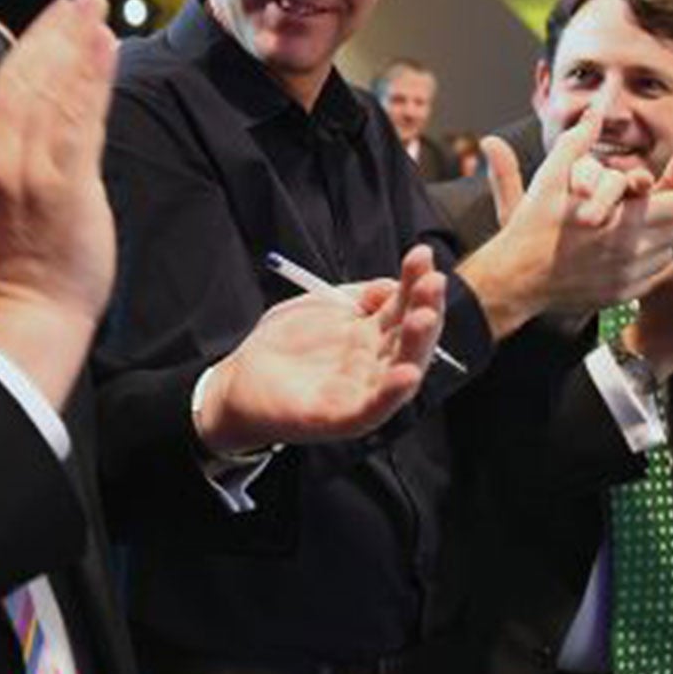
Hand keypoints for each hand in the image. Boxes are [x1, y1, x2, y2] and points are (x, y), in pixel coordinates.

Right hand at [0, 0, 117, 405]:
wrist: (31, 315)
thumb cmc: (23, 266)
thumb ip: (4, 155)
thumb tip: (8, 110)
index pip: (4, 88)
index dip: (29, 45)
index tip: (55, 16)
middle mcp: (2, 158)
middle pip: (26, 78)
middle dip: (55, 31)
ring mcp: (32, 170)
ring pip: (51, 90)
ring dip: (75, 42)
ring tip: (95, 7)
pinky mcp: (65, 184)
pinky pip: (78, 119)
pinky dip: (90, 77)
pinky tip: (105, 47)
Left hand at [199, 244, 445, 453]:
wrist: (240, 381)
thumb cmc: (286, 344)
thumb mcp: (325, 307)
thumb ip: (359, 296)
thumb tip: (392, 284)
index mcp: (373, 336)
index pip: (404, 307)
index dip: (416, 282)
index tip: (422, 254)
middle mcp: (375, 365)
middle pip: (410, 338)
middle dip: (425, 308)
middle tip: (433, 283)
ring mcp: (361, 393)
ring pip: (399, 372)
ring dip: (416, 346)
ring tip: (424, 318)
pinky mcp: (340, 419)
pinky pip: (372, 409)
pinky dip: (390, 394)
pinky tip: (406, 374)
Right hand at [458, 112, 672, 335]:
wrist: (513, 280)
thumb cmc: (531, 227)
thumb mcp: (549, 179)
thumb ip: (576, 143)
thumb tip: (593, 112)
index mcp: (624, 220)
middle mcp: (633, 250)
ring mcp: (630, 275)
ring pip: (670, 250)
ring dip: (668, 234)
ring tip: (650, 222)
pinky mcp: (623, 293)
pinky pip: (654, 273)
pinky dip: (652, 258)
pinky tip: (633, 248)